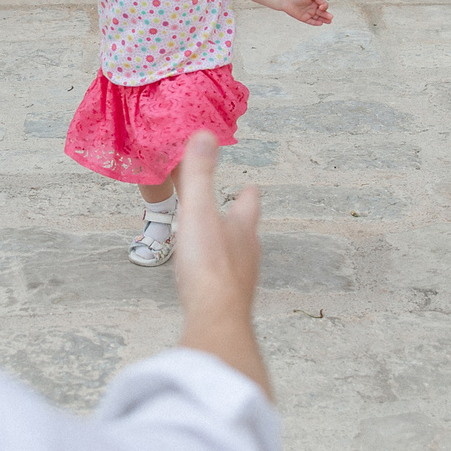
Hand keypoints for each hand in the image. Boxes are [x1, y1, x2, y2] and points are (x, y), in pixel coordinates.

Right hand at [173, 133, 267, 393]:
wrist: (216, 317)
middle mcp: (248, 253)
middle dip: (240, 221)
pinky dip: (218, 273)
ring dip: (230, 248)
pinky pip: (225, 281)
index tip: (251, 186)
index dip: (249, 194)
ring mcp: (241, 279)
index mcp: (242, 227)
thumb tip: (205, 134)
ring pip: (239, 257)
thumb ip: (199, 174)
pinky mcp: (230, 301)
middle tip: (234, 212)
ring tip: (219, 244)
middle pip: (247, 231)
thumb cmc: (208, 264)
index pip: (249, 203)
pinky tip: (208, 279)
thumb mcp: (198, 210)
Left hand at [283, 0, 331, 25]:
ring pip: (318, 18)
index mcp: (315, 2)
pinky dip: (316, 23)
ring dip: (324, 19)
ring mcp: (309, 14)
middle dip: (327, 15)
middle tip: (331, 17)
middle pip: (322, 12)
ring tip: (329, 21)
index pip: (323, 5)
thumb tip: (322, 2)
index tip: (321, 7)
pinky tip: (320, 23)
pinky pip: (311, 22)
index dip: (324, 6)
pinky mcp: (304, 18)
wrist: (286, 0)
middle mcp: (313, 8)